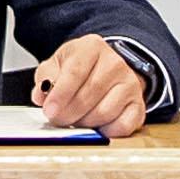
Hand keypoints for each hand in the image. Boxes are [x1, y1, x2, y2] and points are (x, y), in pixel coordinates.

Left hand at [30, 35, 153, 140]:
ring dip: (85, 123)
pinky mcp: (138, 105)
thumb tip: (41, 96)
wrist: (107, 69)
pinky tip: (95, 126)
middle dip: (69, 113)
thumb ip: (45, 78)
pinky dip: (106, 132)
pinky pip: (122, 126)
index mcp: (92, 47)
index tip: (49, 110)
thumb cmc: (79, 68)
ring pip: (104, 112)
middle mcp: (115, 63)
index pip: (75, 72)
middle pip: (89, 95)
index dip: (60, 95)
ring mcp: (130, 84)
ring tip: (75, 120)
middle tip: (57, 120)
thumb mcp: (57, 64)